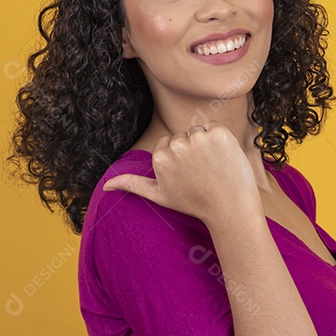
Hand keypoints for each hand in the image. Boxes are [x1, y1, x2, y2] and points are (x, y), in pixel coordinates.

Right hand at [103, 124, 260, 224]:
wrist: (230, 207)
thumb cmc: (194, 203)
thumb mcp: (159, 195)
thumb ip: (132, 184)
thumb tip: (105, 185)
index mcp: (160, 157)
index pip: (168, 144)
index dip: (179, 160)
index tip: (188, 177)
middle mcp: (176, 145)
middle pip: (182, 136)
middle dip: (191, 151)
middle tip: (201, 174)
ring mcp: (198, 138)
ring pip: (198, 131)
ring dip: (205, 145)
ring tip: (212, 168)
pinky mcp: (219, 133)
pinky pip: (214, 127)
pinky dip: (220, 140)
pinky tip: (222, 159)